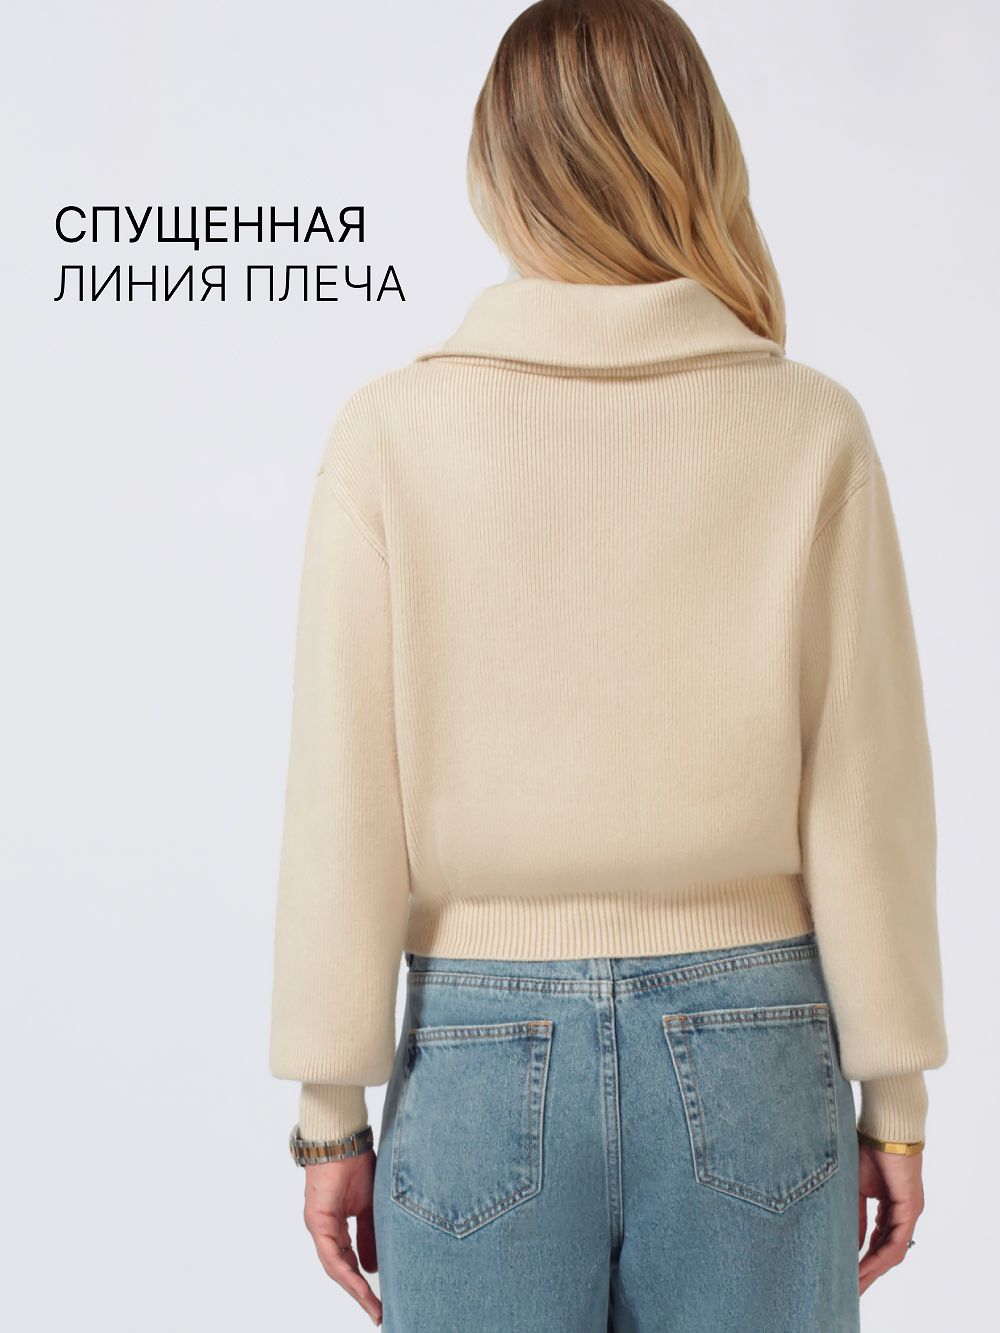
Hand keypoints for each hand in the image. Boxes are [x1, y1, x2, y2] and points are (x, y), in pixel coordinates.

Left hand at [303, 1152, 381, 1324]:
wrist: (344, 1138)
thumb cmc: (355, 1164)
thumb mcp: (370, 1207)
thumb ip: (369, 1236)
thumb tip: (372, 1269)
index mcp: (334, 1226)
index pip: (348, 1263)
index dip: (362, 1284)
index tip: (378, 1303)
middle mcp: (323, 1230)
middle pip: (340, 1271)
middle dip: (359, 1294)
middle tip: (377, 1313)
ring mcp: (318, 1226)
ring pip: (334, 1267)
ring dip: (353, 1289)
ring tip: (372, 1305)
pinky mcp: (317, 1220)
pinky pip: (331, 1253)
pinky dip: (346, 1271)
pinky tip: (359, 1284)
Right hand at [857, 1143, 923, 1294]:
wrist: (884, 1125)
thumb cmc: (868, 1147)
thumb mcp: (855, 1188)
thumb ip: (854, 1216)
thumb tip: (850, 1245)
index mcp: (890, 1206)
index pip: (878, 1241)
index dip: (863, 1259)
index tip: (847, 1274)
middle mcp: (903, 1213)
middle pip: (886, 1252)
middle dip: (868, 1273)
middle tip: (851, 1291)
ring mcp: (909, 1212)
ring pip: (893, 1252)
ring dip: (873, 1270)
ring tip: (855, 1285)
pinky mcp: (910, 1209)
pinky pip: (896, 1242)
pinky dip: (880, 1257)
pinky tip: (865, 1267)